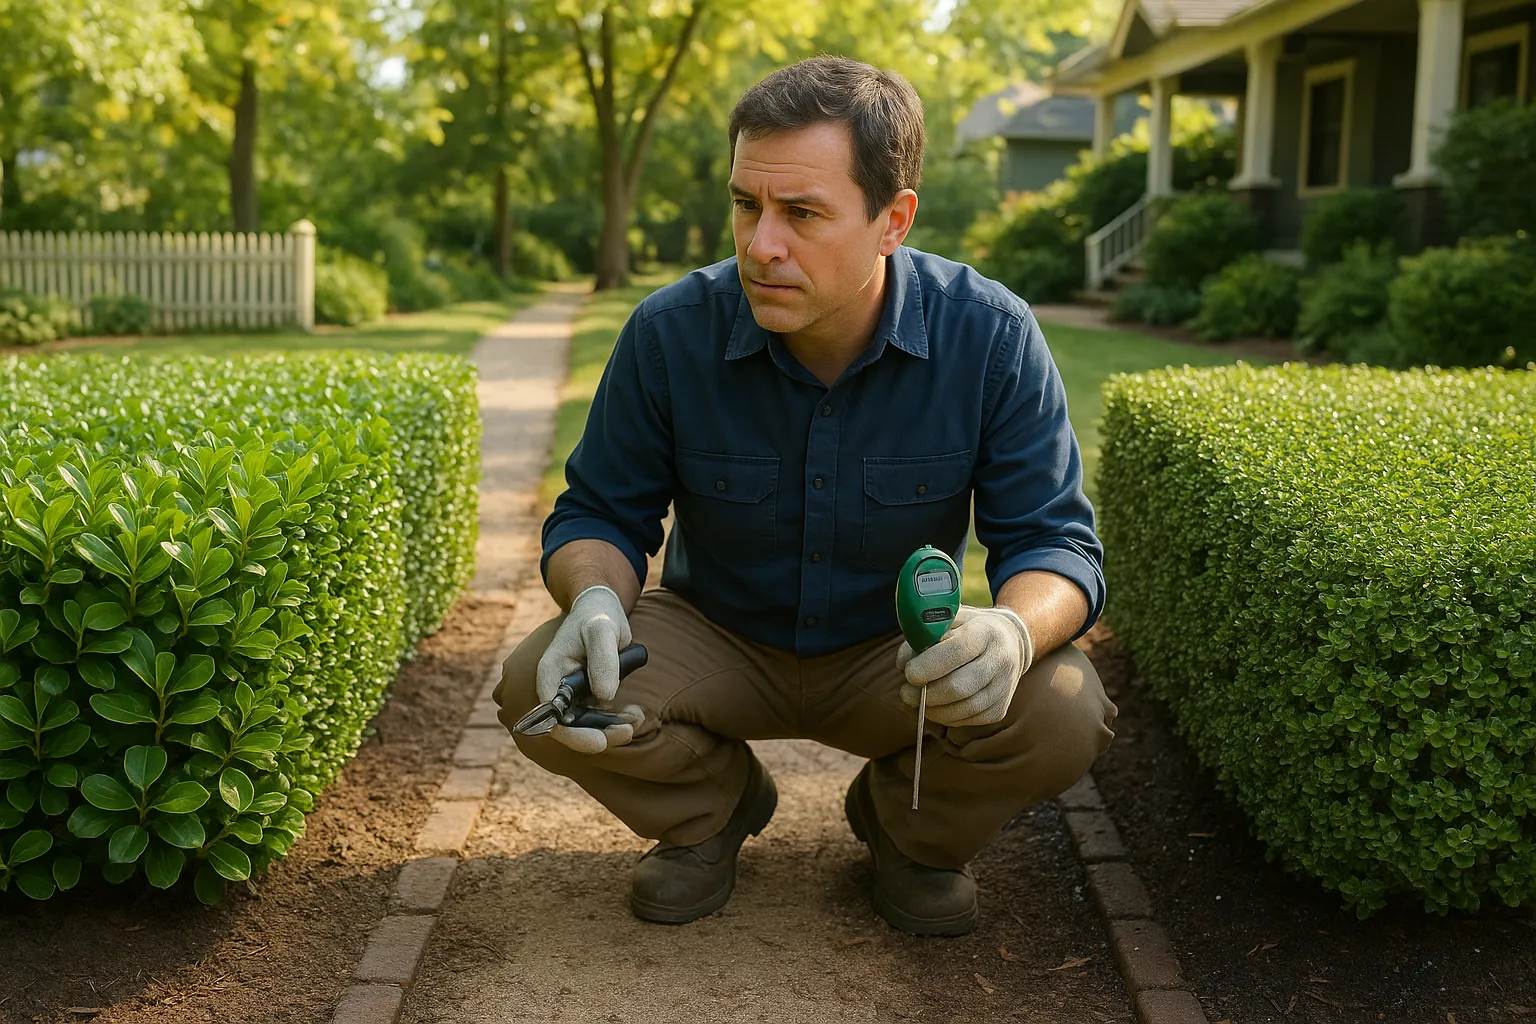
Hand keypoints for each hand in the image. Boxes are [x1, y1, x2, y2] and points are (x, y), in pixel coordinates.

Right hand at [537, 585, 634, 752]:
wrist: (601, 609)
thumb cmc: (598, 616)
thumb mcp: (602, 630)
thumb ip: (603, 661)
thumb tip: (604, 697)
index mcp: (549, 674)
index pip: (552, 717)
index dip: (574, 734)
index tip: (601, 740)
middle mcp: (555, 689)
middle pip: (569, 729)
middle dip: (598, 736)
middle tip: (628, 731)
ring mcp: (570, 695)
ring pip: (586, 727)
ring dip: (611, 729)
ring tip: (637, 717)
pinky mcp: (585, 696)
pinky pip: (597, 718)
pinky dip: (617, 720)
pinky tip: (635, 713)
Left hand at [897, 605, 1033, 727]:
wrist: (1010, 643)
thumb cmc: (968, 630)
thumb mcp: (948, 620)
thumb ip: (922, 636)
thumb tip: (903, 664)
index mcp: (985, 632)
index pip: (957, 651)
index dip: (928, 666)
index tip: (909, 673)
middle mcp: (1000, 660)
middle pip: (959, 687)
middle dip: (927, 694)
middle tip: (906, 693)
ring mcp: (1003, 688)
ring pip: (963, 709)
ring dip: (933, 710)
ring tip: (918, 701)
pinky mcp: (999, 710)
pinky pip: (967, 720)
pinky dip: (946, 717)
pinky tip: (936, 707)